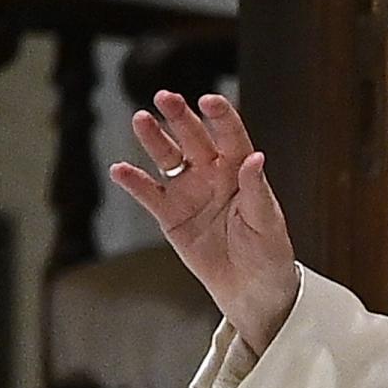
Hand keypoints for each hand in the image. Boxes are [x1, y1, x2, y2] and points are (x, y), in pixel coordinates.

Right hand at [109, 92, 300, 353]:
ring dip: (154, 138)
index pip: (230, 134)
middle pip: (193, 137)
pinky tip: (120, 169)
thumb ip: (256, 189)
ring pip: (168, 158)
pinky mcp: (170, 216)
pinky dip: (134, 182)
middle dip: (180, 116)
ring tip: (141, 119)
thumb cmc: (268, 253)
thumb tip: (255, 158)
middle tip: (165, 97)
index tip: (208, 101)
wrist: (252, 290)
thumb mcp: (267, 221)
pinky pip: (150, 194)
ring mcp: (189, 191)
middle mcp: (212, 173)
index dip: (220, 116)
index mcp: (240, 169)